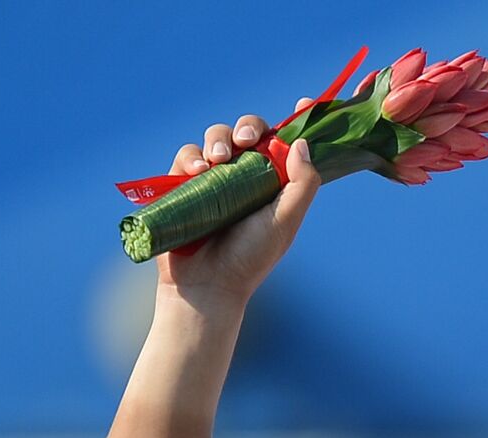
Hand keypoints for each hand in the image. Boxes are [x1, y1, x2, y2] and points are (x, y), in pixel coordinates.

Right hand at [155, 98, 320, 309]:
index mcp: (274, 184)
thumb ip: (301, 184)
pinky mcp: (183, 184)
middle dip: (248, 127)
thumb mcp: (285, 221)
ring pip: (216, 138)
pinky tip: (198, 170)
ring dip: (218, 140)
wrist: (207, 284)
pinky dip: (192, 156)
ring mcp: (214, 179)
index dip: (294, 123)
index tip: (303, 104)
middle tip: (246, 140)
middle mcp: (245, 177)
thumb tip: (301, 143)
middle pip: (248, 133)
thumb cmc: (251, 257)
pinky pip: (187, 155)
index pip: (285, 145)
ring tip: (217, 162)